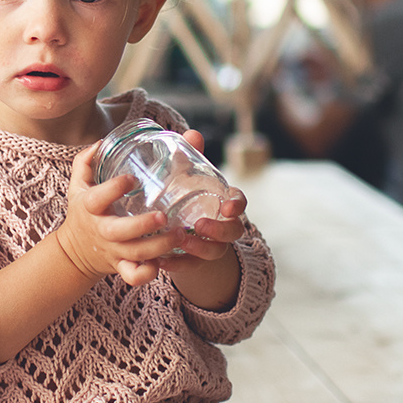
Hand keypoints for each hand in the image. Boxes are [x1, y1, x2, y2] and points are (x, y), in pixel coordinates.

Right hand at [54, 142, 197, 287]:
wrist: (75, 252)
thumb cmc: (83, 211)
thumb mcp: (78, 184)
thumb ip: (86, 161)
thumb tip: (101, 142)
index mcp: (90, 208)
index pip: (97, 198)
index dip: (113, 189)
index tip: (131, 179)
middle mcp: (102, 231)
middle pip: (120, 232)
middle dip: (143, 225)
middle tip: (165, 215)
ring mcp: (113, 251)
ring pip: (136, 254)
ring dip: (159, 246)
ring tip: (181, 234)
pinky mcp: (121, 266)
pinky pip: (134, 276)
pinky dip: (149, 273)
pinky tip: (167, 261)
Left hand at [149, 128, 247, 279]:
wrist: (178, 228)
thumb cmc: (186, 195)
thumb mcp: (187, 176)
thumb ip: (190, 157)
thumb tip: (192, 134)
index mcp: (224, 203)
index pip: (239, 202)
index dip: (237, 205)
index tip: (228, 206)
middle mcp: (222, 226)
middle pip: (233, 232)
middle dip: (220, 230)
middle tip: (200, 224)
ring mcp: (210, 246)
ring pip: (214, 252)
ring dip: (200, 248)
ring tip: (181, 241)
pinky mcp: (194, 262)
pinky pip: (191, 268)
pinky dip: (178, 266)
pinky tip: (163, 262)